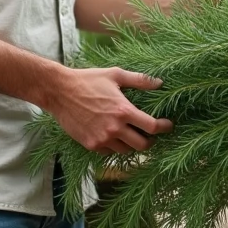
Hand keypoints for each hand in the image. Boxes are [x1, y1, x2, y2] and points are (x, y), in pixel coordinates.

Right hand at [43, 67, 172, 154]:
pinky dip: (115, 146)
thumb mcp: (115, 75)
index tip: (168, 125)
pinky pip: (109, 152)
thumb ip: (139, 80)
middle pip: (142, 145)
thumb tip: (159, 83)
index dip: (164, 127)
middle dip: (150, 141)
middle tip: (150, 135)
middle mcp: (114, 128)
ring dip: (131, 144)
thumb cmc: (88, 80)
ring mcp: (102, 138)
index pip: (152, 126)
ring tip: (130, 134)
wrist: (59, 91)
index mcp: (123, 110)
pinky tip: (113, 136)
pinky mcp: (91, 144)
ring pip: (126, 150)